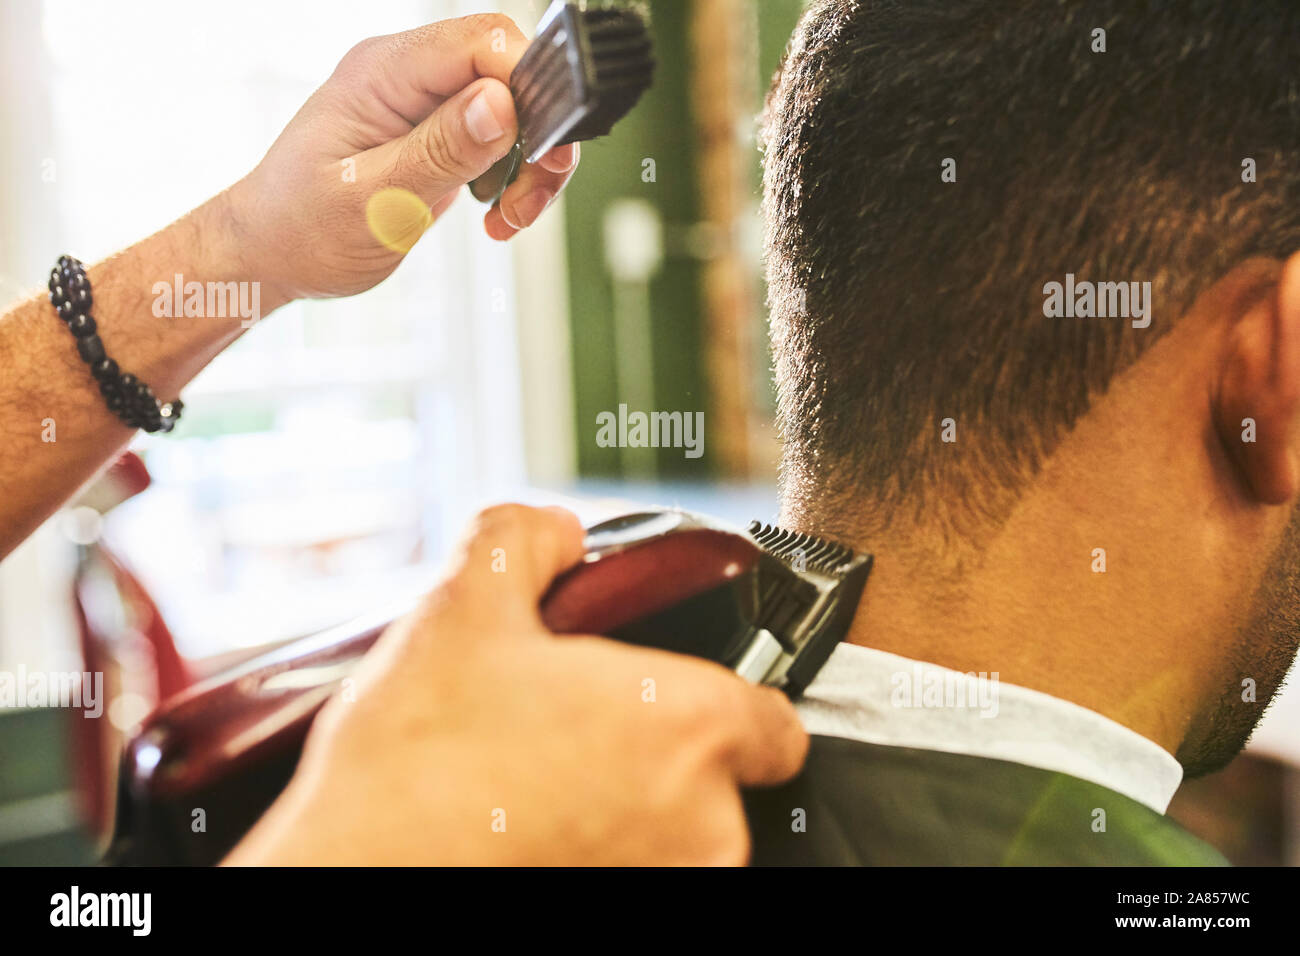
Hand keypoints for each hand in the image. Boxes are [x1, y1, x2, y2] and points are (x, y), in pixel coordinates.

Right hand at [225, 504, 808, 865]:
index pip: (777, 723)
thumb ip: (528, 539)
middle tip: (573, 732)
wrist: (353, 877)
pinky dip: (597, 854)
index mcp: (689, 727)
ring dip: (626, 811)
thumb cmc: (415, 761)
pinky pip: (635, 871)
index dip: (733, 702)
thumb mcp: (464, 606)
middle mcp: (702, 825)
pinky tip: (528, 829)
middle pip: (720, 782)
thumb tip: (559, 533)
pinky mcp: (624, 922)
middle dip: (657, 755)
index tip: (674, 699)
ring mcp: (666, 886)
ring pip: (675, 837)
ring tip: (539, 783)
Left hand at [226, 14, 580, 302]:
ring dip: (531, 164)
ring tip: (511, 216)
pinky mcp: (438, 134)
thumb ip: (440, 150)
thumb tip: (501, 104)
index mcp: (383, 73)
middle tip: (528, 197)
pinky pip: (500, 138)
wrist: (272, 253)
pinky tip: (497, 215)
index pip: (482, 42)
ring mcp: (424, 105)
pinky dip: (514, 178)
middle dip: (538, 136)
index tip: (537, 150)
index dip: (527, 88)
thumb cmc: (302, 229)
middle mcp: (407, 77)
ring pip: (515, 109)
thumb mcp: (372, 199)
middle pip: (510, 73)